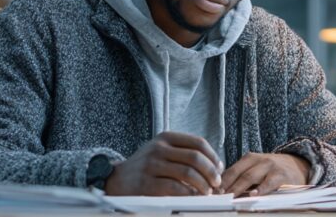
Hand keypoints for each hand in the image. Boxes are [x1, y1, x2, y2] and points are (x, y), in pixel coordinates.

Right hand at [104, 132, 223, 195]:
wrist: (116, 180)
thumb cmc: (146, 167)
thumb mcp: (161, 151)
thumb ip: (183, 153)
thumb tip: (215, 166)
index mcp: (165, 138)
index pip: (198, 143)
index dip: (213, 156)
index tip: (219, 168)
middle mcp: (158, 149)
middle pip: (196, 157)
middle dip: (211, 172)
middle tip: (217, 183)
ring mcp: (152, 166)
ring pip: (188, 173)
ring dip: (203, 185)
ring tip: (207, 192)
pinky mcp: (148, 184)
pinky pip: (176, 189)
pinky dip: (190, 195)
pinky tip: (194, 198)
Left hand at [220, 153, 309, 196]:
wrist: (298, 165)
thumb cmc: (272, 171)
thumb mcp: (256, 169)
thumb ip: (242, 177)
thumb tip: (221, 191)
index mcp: (249, 158)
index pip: (230, 170)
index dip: (220, 182)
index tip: (211, 193)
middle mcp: (258, 160)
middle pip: (238, 173)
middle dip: (226, 186)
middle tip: (217, 197)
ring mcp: (270, 166)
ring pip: (250, 177)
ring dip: (238, 188)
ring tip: (230, 197)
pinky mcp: (281, 175)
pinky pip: (269, 183)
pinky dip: (260, 189)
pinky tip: (253, 196)